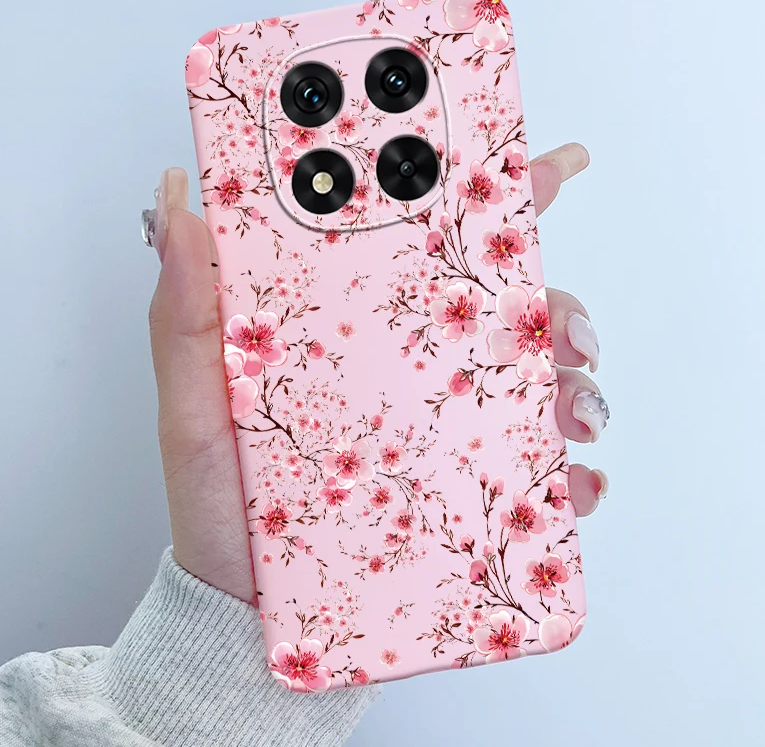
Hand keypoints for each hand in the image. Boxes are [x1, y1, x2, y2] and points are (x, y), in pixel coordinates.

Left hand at [147, 142, 607, 603]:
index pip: (422, 242)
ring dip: (574, 384)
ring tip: (575, 410)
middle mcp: (411, 368)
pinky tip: (575, 482)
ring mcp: (446, 429)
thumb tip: (178, 203)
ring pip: (537, 383)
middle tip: (565, 328)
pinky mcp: (467, 493)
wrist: (246, 610)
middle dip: (555, 304)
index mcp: (355, 327)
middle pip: (504, 310)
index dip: (484, 193)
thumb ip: (187, 318)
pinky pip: (538, 474)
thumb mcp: (194, 409)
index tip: (547, 163)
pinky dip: (572, 473)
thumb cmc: (221, 506)